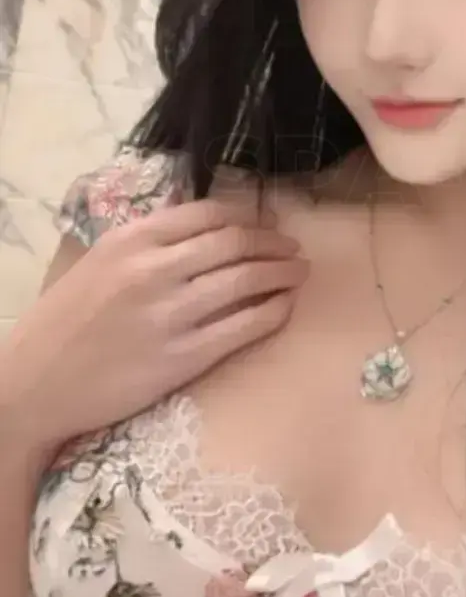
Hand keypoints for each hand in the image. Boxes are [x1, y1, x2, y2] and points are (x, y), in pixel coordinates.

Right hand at [0, 199, 308, 455]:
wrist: (35, 384)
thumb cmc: (66, 320)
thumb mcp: (101, 261)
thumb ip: (149, 242)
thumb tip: (206, 227)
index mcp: (133, 238)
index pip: (209, 213)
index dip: (248, 215)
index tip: (268, 220)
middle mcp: (155, 269)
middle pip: (235, 242)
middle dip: (273, 242)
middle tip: (293, 247)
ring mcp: (171, 314)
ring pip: (246, 280)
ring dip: (281, 273)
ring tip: (299, 272)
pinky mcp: (183, 357)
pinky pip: (243, 328)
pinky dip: (272, 313)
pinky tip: (283, 308)